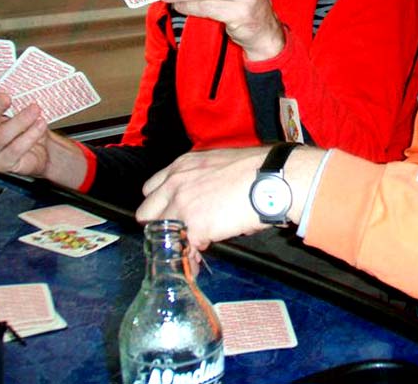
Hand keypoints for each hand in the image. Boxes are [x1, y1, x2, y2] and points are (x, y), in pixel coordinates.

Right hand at [0, 83, 86, 188]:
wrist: (42, 149)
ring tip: (35, 110)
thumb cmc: (26, 125)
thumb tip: (20, 76)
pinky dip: (30, 135)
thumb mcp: (19, 106)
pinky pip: (15, 149)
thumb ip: (13, 93)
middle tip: (7, 97)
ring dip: (19, 121)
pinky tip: (40, 125)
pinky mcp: (3, 163)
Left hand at [137, 145, 328, 250]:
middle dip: (162, 224)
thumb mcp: (219, 163)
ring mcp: (182, 204)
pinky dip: (193, 254)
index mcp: (182, 165)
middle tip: (181, 231)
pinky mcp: (194, 225)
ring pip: (161, 233)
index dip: (163, 204)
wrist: (271, 179)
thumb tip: (205, 197)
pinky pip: (183, 248)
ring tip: (193, 248)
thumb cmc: (256, 170)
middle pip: (147, 212)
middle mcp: (175, 183)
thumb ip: (202, 178)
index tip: (174, 213)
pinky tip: (204, 253)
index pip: (151, 189)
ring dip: (176, 241)